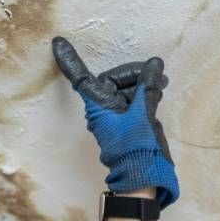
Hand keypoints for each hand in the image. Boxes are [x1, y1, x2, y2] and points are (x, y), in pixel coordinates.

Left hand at [52, 35, 179, 208]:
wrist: (143, 177)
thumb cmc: (136, 148)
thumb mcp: (143, 114)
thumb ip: (148, 88)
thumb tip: (154, 65)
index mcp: (99, 106)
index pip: (81, 77)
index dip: (70, 60)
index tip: (57, 43)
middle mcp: (104, 109)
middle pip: (113, 80)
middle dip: (134, 73)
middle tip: (155, 74)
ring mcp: (116, 116)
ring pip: (126, 89)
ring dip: (143, 83)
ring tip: (161, 83)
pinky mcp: (128, 122)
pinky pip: (133, 100)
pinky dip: (145, 93)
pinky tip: (158, 88)